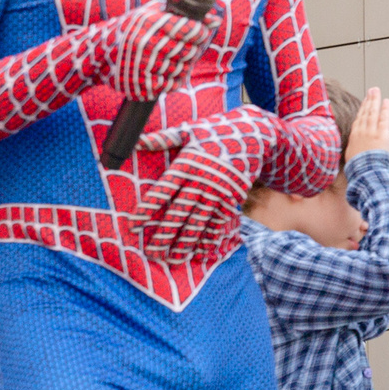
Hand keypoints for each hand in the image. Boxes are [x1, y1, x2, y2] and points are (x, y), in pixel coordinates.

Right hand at [99, 2, 218, 102]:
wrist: (100, 55)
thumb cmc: (133, 29)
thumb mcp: (152, 13)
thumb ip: (182, 14)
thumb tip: (216, 19)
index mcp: (148, 22)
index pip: (191, 30)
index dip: (200, 32)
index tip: (200, 33)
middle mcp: (145, 43)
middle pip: (190, 51)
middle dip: (193, 50)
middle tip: (186, 47)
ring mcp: (143, 66)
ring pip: (183, 69)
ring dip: (183, 66)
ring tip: (170, 59)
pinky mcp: (142, 85)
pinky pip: (172, 85)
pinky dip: (173, 80)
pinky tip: (164, 71)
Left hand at [135, 105, 279, 262]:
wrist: (255, 135)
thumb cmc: (215, 131)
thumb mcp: (187, 131)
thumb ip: (160, 139)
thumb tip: (133, 142)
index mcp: (186, 165)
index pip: (162, 192)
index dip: (147, 209)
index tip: (133, 225)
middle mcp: (201, 182)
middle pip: (179, 213)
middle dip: (164, 235)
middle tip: (152, 252)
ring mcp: (218, 192)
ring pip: (199, 222)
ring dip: (185, 242)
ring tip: (173, 258)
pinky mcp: (233, 199)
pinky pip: (219, 222)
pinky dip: (210, 238)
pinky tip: (201, 252)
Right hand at [345, 88, 388, 160]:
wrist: (364, 170)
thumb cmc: (358, 167)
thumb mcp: (350, 157)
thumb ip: (353, 149)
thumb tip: (354, 151)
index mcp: (354, 136)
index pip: (358, 119)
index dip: (362, 109)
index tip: (364, 102)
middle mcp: (362, 131)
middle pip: (365, 112)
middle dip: (368, 100)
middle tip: (371, 91)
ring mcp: (371, 131)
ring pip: (372, 112)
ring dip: (374, 100)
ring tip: (376, 91)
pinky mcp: (381, 134)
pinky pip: (383, 118)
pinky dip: (385, 109)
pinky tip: (386, 101)